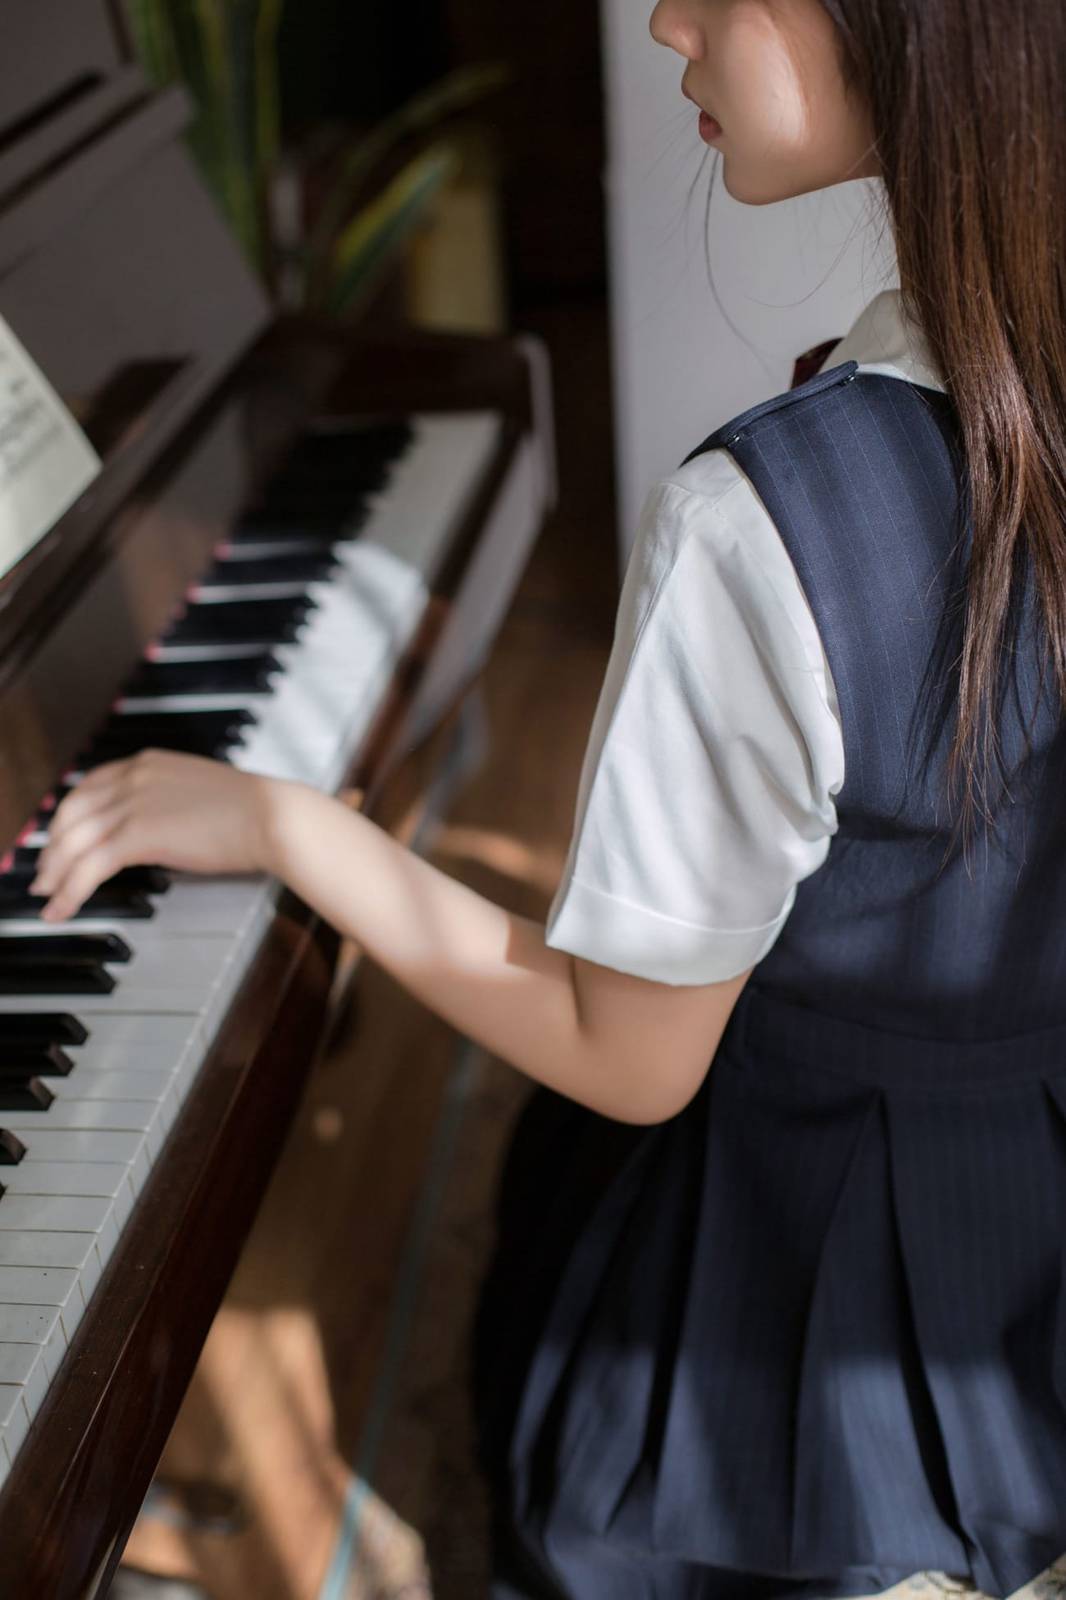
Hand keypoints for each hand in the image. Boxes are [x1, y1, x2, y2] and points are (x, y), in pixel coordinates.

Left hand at [30, 749, 280, 922]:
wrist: (273, 816)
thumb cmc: (254, 811)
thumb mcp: (200, 794)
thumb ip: (170, 803)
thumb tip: (158, 830)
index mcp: (148, 763)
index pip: (88, 786)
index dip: (67, 816)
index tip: (61, 837)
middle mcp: (133, 778)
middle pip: (72, 813)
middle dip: (52, 847)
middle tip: (44, 873)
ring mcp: (133, 804)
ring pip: (73, 842)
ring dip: (55, 873)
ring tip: (47, 896)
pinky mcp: (138, 835)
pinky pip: (89, 867)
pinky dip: (70, 891)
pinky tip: (63, 909)